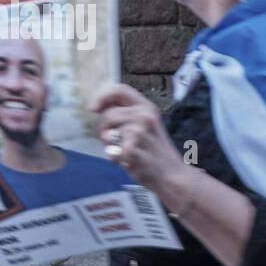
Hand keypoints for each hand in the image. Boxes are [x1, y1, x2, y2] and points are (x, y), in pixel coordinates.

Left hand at [92, 82, 187, 201]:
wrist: (172, 175)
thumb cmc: (154, 152)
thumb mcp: (146, 125)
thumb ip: (127, 114)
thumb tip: (98, 108)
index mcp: (147, 107)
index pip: (119, 90)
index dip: (102, 96)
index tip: (93, 109)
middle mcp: (144, 116)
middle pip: (108, 114)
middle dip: (104, 129)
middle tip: (115, 142)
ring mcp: (140, 132)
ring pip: (107, 133)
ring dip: (110, 145)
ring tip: (125, 152)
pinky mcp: (133, 149)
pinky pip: (111, 151)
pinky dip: (115, 158)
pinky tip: (129, 161)